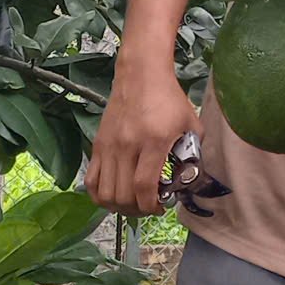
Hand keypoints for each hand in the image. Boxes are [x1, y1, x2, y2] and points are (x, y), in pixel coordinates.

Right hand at [86, 57, 201, 215]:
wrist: (141, 74)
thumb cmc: (169, 99)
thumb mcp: (191, 124)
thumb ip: (194, 153)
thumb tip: (190, 180)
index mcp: (154, 142)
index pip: (144, 187)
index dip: (150, 206)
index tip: (160, 209)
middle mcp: (127, 146)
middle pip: (122, 195)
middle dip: (137, 210)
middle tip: (148, 207)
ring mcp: (109, 146)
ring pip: (105, 192)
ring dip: (118, 206)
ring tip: (131, 203)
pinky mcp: (98, 144)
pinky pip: (90, 180)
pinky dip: (99, 195)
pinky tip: (113, 194)